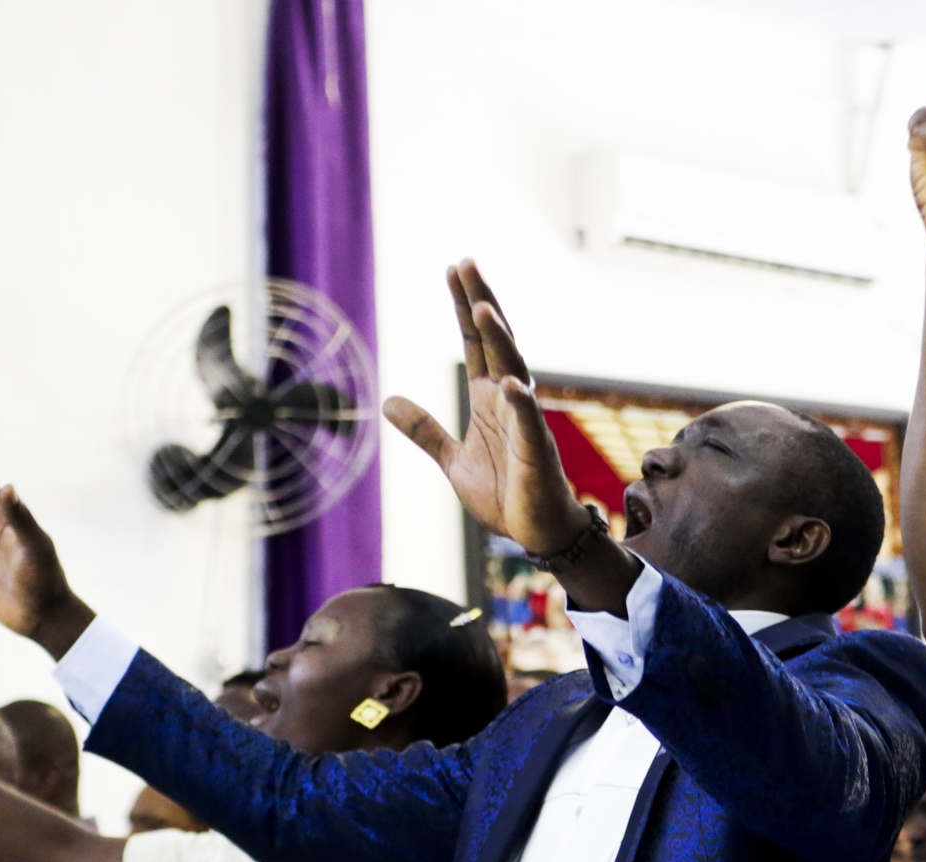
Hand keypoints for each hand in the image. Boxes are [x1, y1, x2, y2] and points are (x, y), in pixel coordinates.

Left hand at [381, 262, 586, 558]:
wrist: (535, 532)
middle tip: (466, 264)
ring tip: (483, 308)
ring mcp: (524, 422)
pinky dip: (521, 403)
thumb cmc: (503, 494)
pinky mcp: (536, 452)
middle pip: (495, 342)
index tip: (454, 270)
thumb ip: (425, 430)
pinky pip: (529, 422)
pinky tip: (511, 383)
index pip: (474, 342)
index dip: (464, 307)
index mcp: (487, 398)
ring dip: (499, 340)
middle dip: (481, 303)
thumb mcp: (452, 459)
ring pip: (513, 370)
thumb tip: (389, 401)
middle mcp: (507, 400)